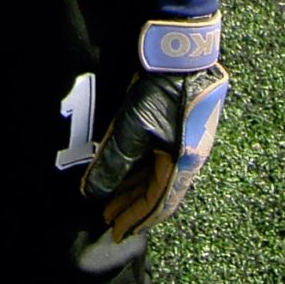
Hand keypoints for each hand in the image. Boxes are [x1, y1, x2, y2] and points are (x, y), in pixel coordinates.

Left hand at [82, 65, 227, 241]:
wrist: (183, 52)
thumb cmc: (160, 91)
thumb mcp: (132, 128)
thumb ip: (113, 163)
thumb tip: (93, 193)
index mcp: (183, 166)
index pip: (157, 205)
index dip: (135, 219)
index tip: (116, 232)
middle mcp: (191, 159)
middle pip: (159, 193)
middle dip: (132, 206)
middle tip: (109, 216)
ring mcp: (191, 142)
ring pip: (160, 176)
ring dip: (137, 187)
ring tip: (114, 195)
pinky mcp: (186, 126)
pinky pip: (163, 159)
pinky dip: (144, 169)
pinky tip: (130, 167)